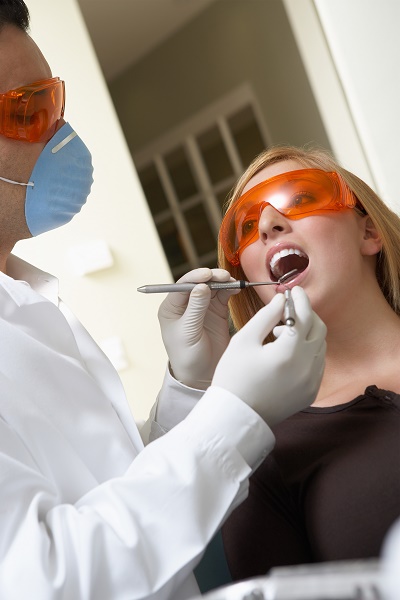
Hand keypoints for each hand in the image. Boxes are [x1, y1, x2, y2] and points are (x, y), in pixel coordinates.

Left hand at [158, 268, 239, 388]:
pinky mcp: (216, 311)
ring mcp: (202, 306)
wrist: (200, 375)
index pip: (182, 286)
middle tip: (224, 277)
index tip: (208, 275)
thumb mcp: (188, 333)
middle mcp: (185, 304)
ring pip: (212, 287)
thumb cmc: (187, 357)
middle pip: (198, 283)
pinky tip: (236, 288)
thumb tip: (201, 286)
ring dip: (222, 282)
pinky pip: (223, 295)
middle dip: (211, 278)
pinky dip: (230, 290)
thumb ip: (195, 309)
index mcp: (171, 308)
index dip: (195, 278)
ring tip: (233, 282)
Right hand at [212, 287, 326, 425]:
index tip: (293, 289)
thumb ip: (266, 316)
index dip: (300, 299)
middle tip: (289, 307)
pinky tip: (287, 352)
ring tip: (282, 333)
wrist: (235, 417)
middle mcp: (307, 367)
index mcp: (290, 352)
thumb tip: (282, 299)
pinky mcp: (310, 392)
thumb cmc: (234, 376)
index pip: (304, 315)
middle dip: (306, 313)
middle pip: (318, 328)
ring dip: (306, 332)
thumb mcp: (244, 340)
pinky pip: (317, 363)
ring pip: (320, 346)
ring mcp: (312, 381)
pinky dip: (308, 351)